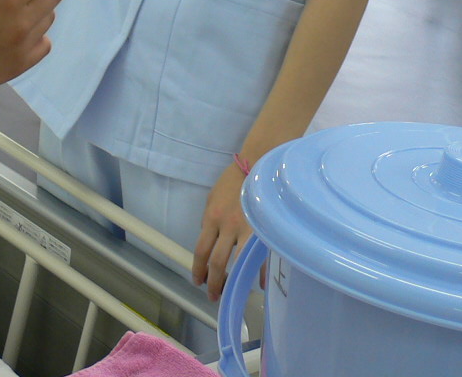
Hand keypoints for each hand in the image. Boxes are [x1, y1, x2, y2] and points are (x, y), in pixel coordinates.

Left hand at [193, 161, 254, 300]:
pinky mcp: (263, 231)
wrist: (257, 166)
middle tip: (212, 295)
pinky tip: (259, 284)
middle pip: (216, 262)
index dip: (198, 269)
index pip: (201, 250)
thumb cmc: (233, 182)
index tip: (198, 281)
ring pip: (236, 263)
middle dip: (213, 282)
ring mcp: (246, 229)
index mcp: (212, 218)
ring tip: (230, 293)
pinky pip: (260, 257)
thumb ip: (209, 220)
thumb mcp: (212, 198)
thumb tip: (209, 240)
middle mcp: (227, 227)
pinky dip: (259, 273)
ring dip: (232, 282)